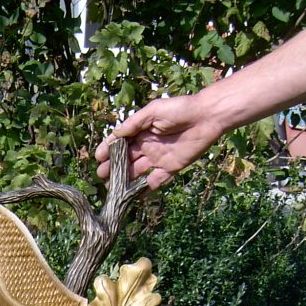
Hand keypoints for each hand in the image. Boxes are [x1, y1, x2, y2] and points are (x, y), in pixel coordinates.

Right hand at [95, 94, 223, 189]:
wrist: (207, 117)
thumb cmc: (180, 109)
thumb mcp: (153, 111)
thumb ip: (134, 124)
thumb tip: (115, 135)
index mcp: (142, 131)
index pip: (120, 142)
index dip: (108, 150)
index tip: (98, 158)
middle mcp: (147, 145)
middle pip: (126, 160)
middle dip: (112, 168)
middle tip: (101, 176)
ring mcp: (158, 158)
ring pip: (137, 172)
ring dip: (124, 180)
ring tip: (112, 188)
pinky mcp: (170, 168)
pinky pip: (154, 181)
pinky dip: (144, 190)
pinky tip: (132, 197)